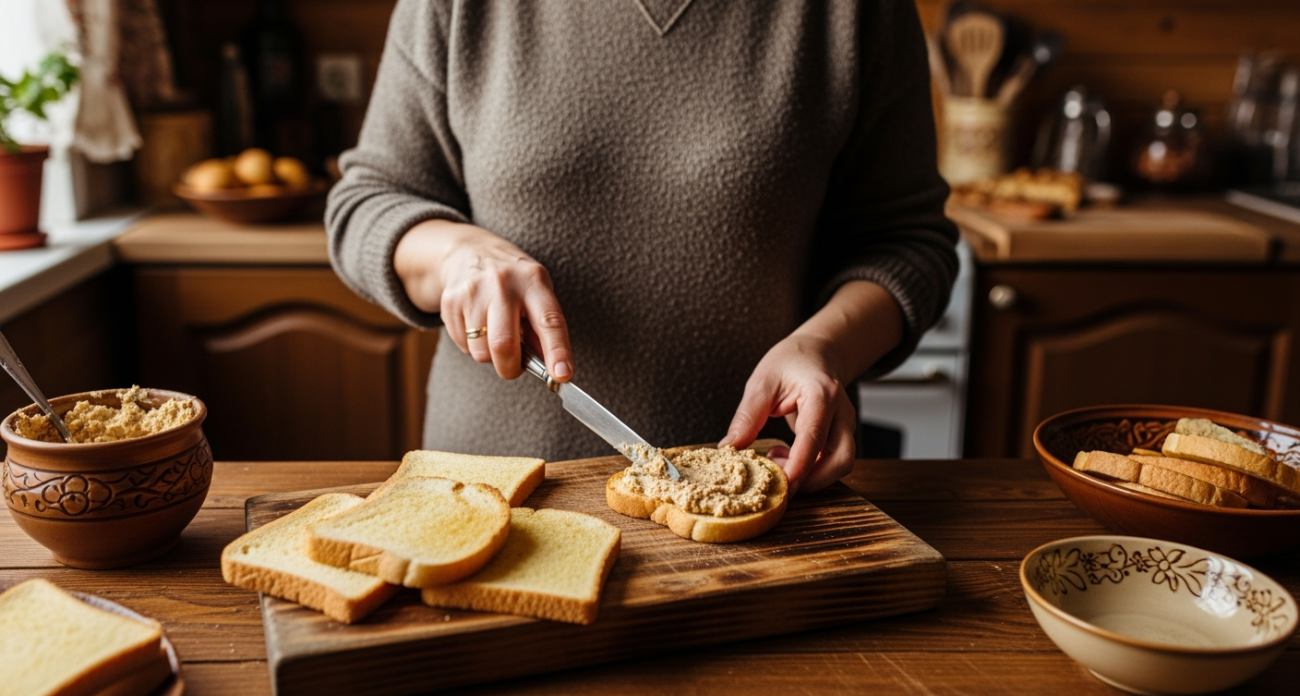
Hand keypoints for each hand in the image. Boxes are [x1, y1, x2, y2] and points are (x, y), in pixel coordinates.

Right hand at [394, 219, 573, 380]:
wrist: (470, 252)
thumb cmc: (513, 281)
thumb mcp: (537, 292)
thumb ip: (543, 328)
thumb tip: (552, 369)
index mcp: (533, 281)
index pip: (549, 321)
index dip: (557, 351)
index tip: (562, 376)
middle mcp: (503, 283)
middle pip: (503, 345)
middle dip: (510, 368)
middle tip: (514, 366)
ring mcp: (473, 291)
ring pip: (480, 351)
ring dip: (490, 356)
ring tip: (493, 334)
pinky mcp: (451, 301)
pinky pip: (462, 345)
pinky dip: (472, 345)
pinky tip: (476, 324)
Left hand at [719, 334, 856, 494]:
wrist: (817, 353)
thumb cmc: (790, 362)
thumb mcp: (762, 382)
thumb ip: (747, 416)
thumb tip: (728, 448)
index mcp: (821, 394)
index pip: (814, 436)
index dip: (799, 464)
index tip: (781, 484)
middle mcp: (841, 411)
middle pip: (840, 459)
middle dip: (811, 479)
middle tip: (776, 480)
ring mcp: (845, 424)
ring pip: (840, 465)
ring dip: (810, 476)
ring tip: (776, 460)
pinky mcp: (841, 434)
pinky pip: (832, 461)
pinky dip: (810, 468)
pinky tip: (785, 457)